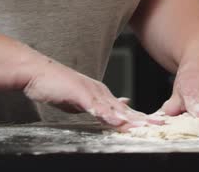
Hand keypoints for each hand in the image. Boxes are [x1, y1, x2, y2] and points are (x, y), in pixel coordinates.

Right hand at [22, 58, 157, 130]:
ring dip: (129, 118)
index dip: (140, 118)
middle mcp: (100, 93)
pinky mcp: (79, 93)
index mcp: (102, 95)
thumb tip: (118, 106)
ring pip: (113, 109)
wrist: (38, 72)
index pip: (124, 111)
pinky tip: (115, 120)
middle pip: (125, 110)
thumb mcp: (82, 99)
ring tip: (143, 125)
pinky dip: (106, 114)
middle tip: (160, 125)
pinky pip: (95, 106)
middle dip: (142, 118)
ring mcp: (91, 92)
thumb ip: (99, 105)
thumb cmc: (57, 86)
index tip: (156, 124)